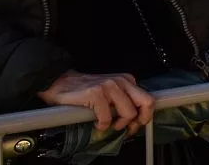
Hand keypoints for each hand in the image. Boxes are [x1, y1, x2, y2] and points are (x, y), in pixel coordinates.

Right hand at [38, 71, 153, 133]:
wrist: (61, 83)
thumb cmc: (86, 92)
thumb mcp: (111, 93)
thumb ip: (124, 101)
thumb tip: (135, 121)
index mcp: (128, 81)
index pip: (148, 99)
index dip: (144, 117)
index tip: (134, 126)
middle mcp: (122, 81)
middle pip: (146, 103)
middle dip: (138, 121)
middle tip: (124, 128)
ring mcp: (109, 86)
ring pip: (129, 113)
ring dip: (118, 125)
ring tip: (107, 124)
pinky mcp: (96, 93)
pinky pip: (107, 117)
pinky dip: (102, 125)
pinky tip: (95, 122)